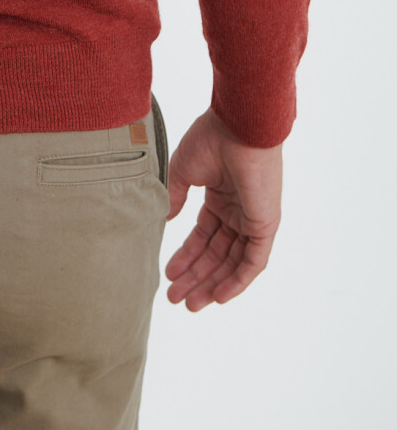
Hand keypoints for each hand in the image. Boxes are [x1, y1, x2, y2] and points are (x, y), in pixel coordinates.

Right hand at [163, 107, 282, 310]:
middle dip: (196, 276)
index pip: (203, 236)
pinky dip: (238, 281)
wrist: (238, 126)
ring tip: (190, 303)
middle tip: (175, 297)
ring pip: (232, 262)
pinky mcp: (265, 225)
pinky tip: (218, 297)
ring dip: (212, 284)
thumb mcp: (184, 171)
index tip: (167, 273)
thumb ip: (175, 197)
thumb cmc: (211, 140)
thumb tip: (164, 221)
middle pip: (216, 254)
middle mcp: (238, 211)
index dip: (186, 256)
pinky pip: (253, 262)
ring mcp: (253, 219)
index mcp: (221, 197)